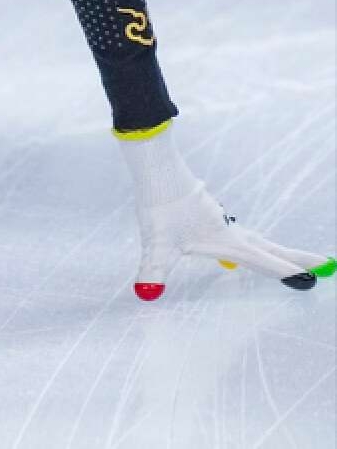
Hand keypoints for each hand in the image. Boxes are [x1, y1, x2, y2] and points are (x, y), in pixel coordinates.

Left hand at [121, 124, 332, 299]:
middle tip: (327, 265)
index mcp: (226, 241)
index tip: (312, 280)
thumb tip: (146, 292)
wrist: (156, 171)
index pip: (263, 261)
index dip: (285, 272)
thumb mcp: (156, 244)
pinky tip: (249, 243)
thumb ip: (153, 269)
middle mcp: (229, 231)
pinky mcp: (209, 212)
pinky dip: (257, 241)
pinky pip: (241, 232)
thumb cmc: (160, 207)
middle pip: (270, 248)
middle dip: (296, 259)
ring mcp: (221, 220)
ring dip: (278, 250)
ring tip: (295, 259)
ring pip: (257, 239)